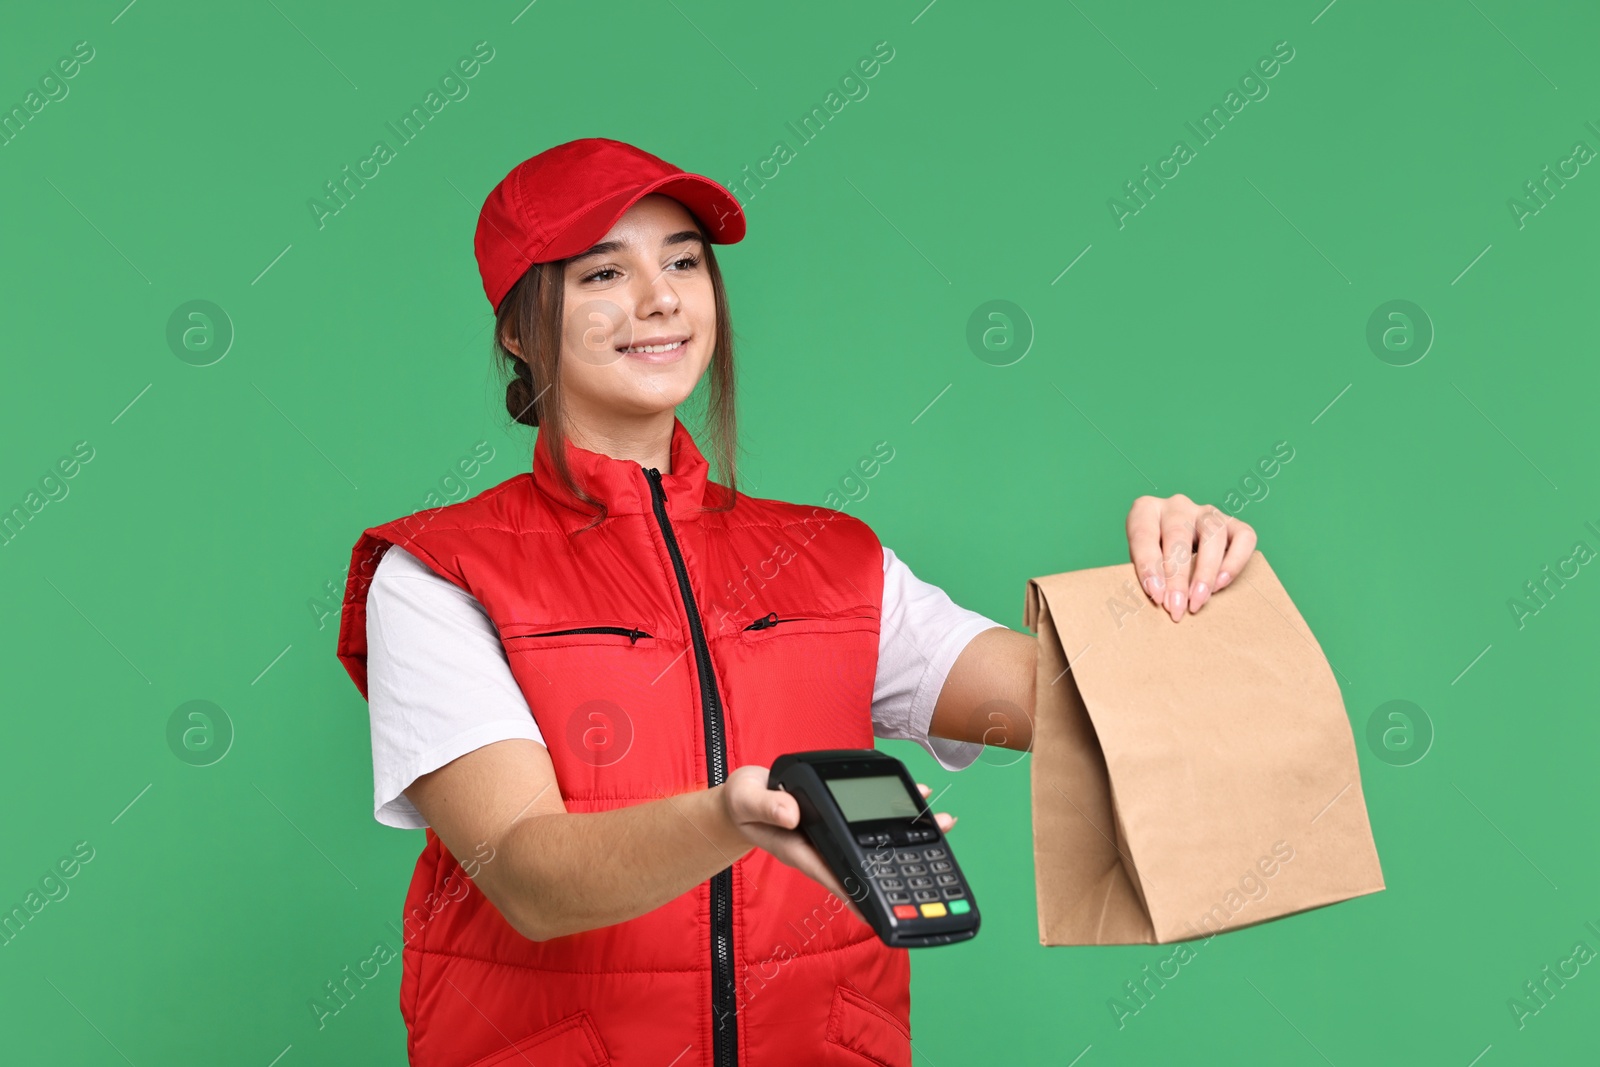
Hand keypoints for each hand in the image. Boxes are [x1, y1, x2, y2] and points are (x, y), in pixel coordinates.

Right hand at [720, 767, 956, 924]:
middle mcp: (826, 848)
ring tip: (943, 823)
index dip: (867, 891)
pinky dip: (896, 810)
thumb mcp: (747, 800)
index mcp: (804, 851)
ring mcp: (836, 835)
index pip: (840, 876)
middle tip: (938, 856)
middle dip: (904, 861)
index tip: (894, 904)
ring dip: (910, 834)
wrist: (746, 796)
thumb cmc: (744, 804)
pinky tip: (918, 798)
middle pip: (870, 862)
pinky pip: (873, 820)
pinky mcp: (841, 819)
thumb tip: (793, 813)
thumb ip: (768, 807)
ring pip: (878, 842)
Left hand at [1125, 494, 1256, 621]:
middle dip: (1177, 577)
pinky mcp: (1233, 522)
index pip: (1144, 534)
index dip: (1148, 566)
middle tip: (1176, 608)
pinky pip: (1244, 537)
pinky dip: (1235, 562)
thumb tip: (1160, 600)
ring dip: (1205, 572)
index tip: (1156, 595)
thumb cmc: (1155, 558)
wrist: (1177, 549)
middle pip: (1179, 535)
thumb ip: (1148, 576)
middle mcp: (1177, 505)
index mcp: (1146, 509)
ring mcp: (1206, 511)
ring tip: (1197, 601)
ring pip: (1213, 534)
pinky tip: (1221, 584)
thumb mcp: (1143, 563)